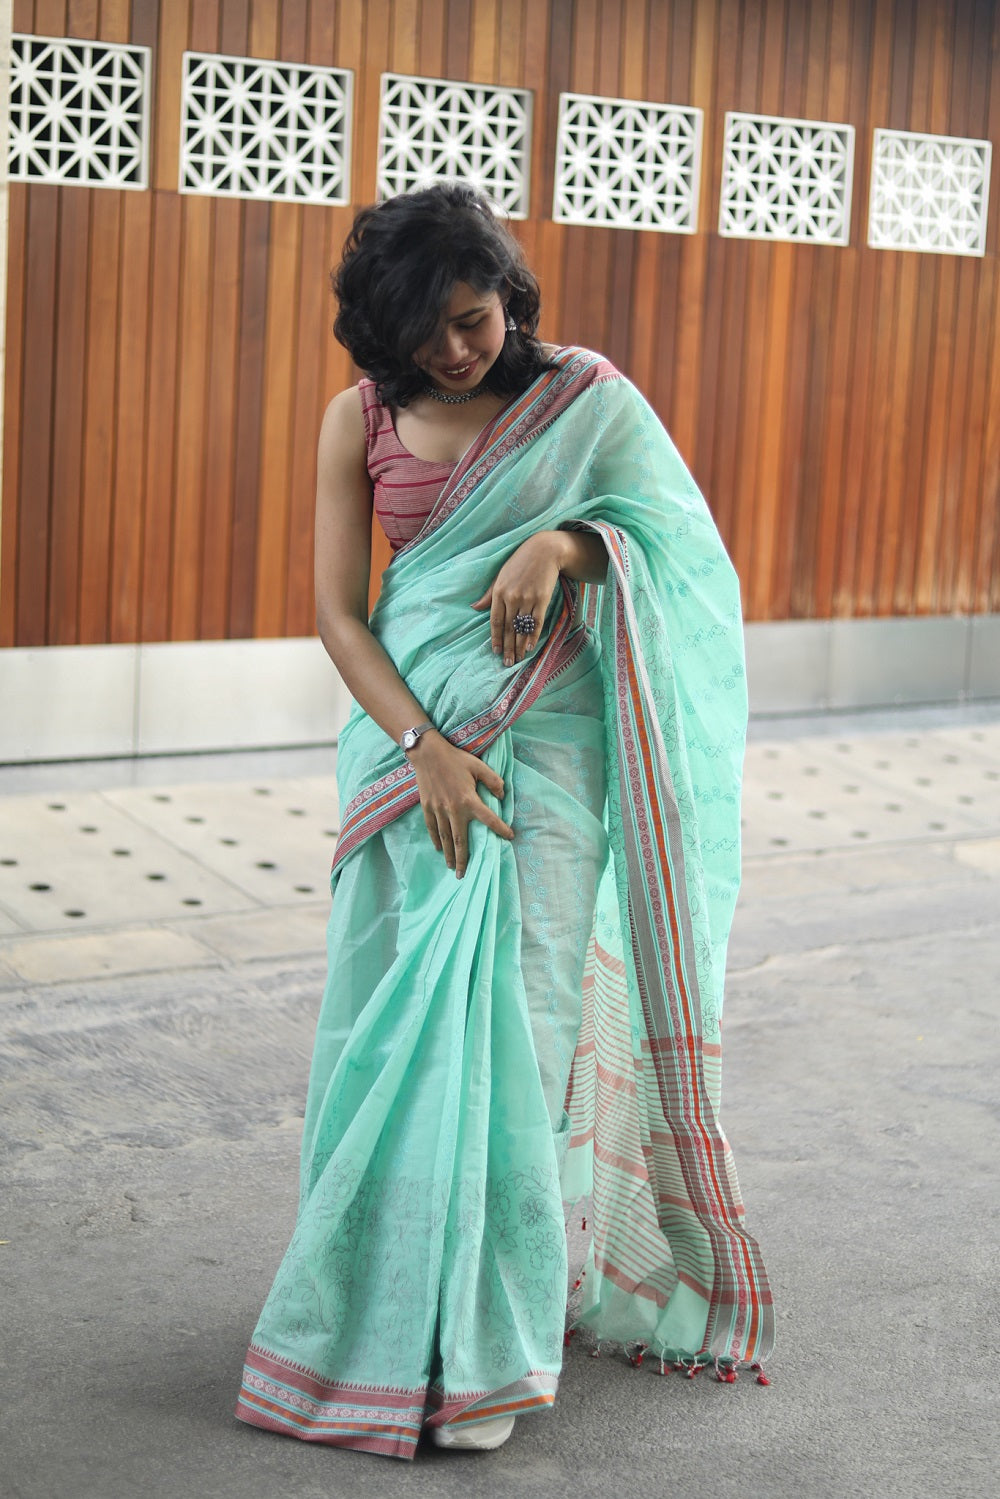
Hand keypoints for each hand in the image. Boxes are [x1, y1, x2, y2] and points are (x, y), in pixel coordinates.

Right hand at [409, 732, 513, 877]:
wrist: (427, 753)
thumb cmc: (455, 758)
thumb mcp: (478, 766)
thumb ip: (493, 781)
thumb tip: (502, 796)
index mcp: (469, 800)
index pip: (489, 819)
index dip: (501, 829)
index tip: (509, 837)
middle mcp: (453, 809)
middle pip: (460, 840)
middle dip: (463, 859)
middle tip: (464, 874)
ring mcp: (438, 810)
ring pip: (445, 838)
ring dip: (449, 854)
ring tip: (453, 868)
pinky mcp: (427, 807)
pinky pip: (432, 828)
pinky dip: (436, 840)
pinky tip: (439, 849)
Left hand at [471, 531, 564, 665]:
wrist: (544, 551)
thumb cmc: (520, 562)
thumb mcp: (500, 575)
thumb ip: (489, 594)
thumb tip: (475, 608)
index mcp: (499, 592)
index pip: (495, 621)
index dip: (495, 638)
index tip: (495, 651)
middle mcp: (512, 597)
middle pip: (508, 628)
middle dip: (507, 647)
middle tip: (507, 662)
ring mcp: (528, 598)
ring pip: (521, 627)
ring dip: (519, 645)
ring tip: (518, 659)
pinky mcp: (542, 599)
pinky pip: (537, 622)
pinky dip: (533, 636)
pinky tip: (529, 647)